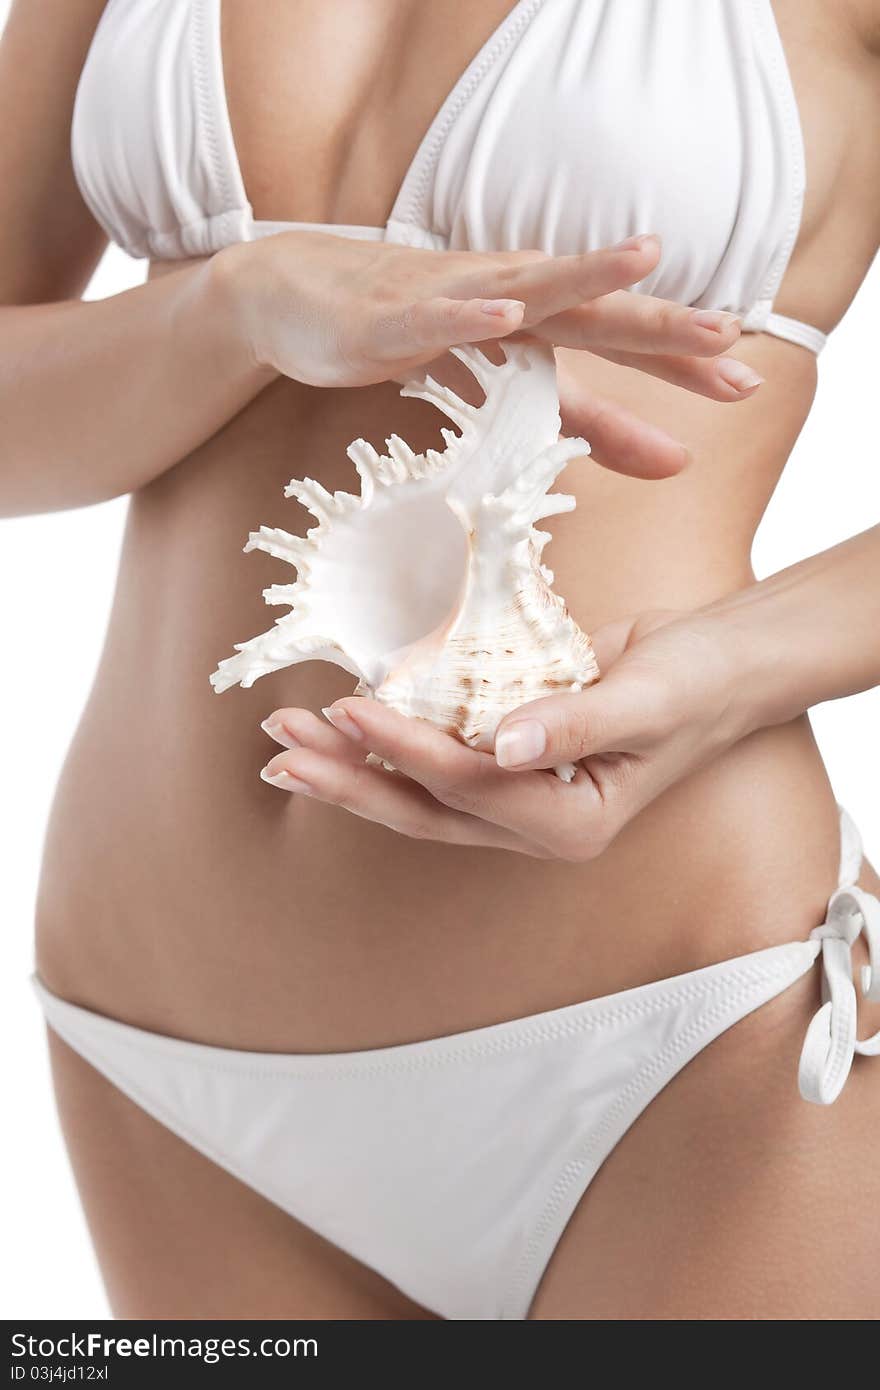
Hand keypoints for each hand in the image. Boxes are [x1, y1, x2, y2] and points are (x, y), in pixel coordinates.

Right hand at [214, 230, 759, 478]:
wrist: (295, 298)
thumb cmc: (412, 332)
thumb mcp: (512, 388)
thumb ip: (591, 421)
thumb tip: (675, 461)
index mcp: (538, 315)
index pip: (622, 336)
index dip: (680, 359)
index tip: (744, 383)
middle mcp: (505, 295)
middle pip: (593, 307)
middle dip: (656, 321)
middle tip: (725, 334)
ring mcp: (449, 298)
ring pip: (525, 288)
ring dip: (582, 276)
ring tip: (641, 261)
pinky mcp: (390, 317)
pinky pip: (436, 314)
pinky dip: (470, 311)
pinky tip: (506, 310)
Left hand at [257, 609, 749, 859]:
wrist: (718, 667)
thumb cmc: (696, 681)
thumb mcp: (649, 699)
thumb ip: (577, 723)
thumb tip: (504, 745)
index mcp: (575, 824)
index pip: (472, 789)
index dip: (407, 750)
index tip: (351, 707)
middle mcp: (536, 825)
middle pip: (424, 810)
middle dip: (349, 779)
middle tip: (282, 746)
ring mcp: (518, 799)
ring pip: (417, 794)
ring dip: (352, 766)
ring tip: (288, 737)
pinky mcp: (505, 764)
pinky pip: (433, 763)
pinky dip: (386, 744)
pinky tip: (340, 723)